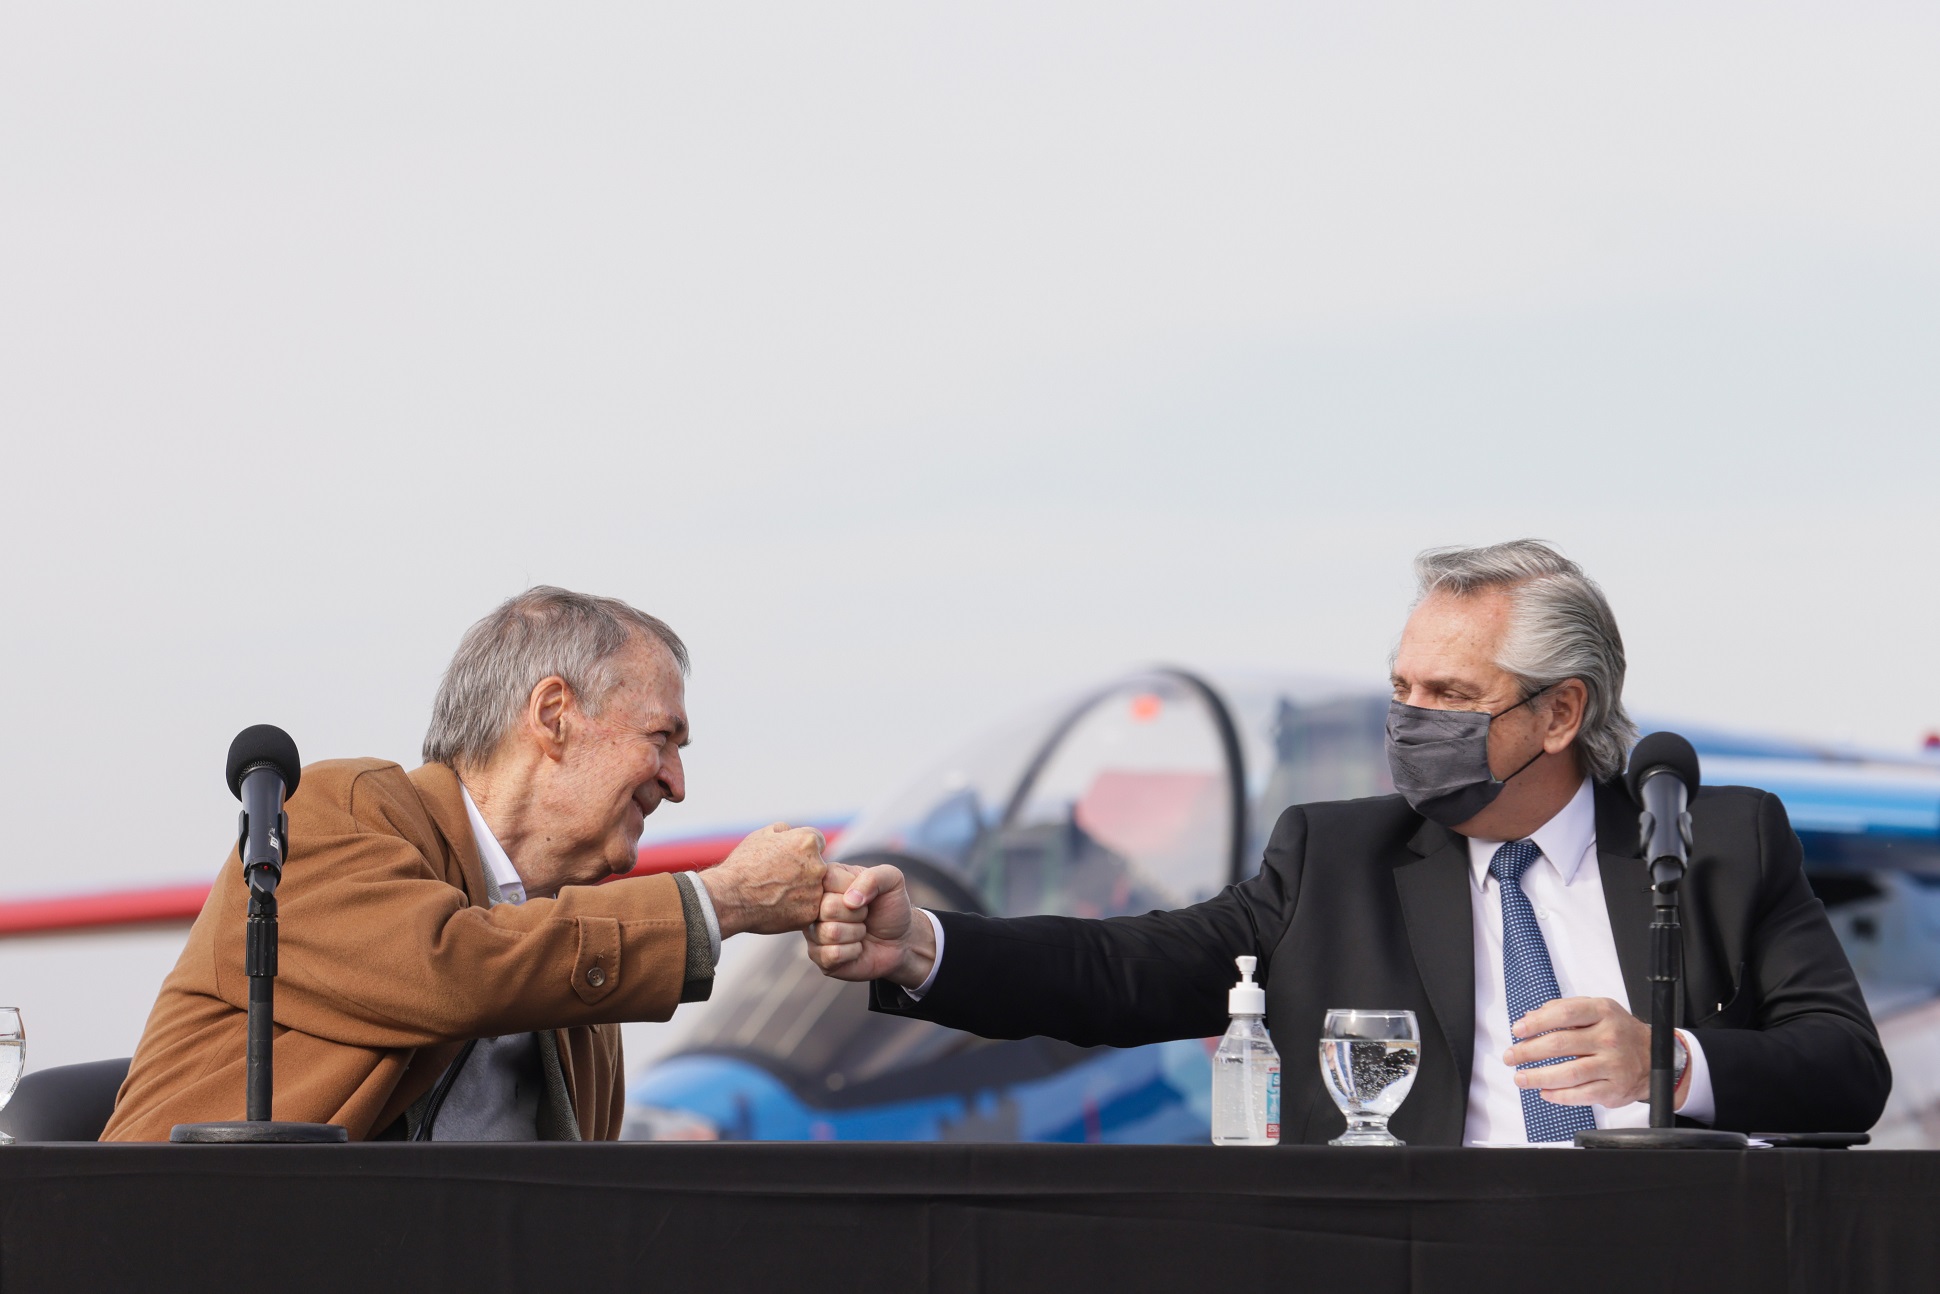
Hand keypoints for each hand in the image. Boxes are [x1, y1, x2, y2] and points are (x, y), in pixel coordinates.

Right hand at [702, 823, 827, 936]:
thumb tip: (793, 833)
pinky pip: (809, 909)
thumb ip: (785, 831)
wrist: (729, 897)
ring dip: (803, 891)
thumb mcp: (762, 835)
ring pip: (815, 889)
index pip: (817, 843)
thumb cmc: (743, 865)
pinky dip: (797, 909)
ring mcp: (815, 892)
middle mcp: (818, 866)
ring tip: (777, 894)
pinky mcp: (810, 913)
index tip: (788, 858)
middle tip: (781, 878)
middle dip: (804, 870)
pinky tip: (778, 907)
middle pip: (819, 866)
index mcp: (808, 842)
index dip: (801, 850)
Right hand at [803, 862, 935, 987]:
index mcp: (827, 879)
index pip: (826, 878)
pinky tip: (856, 947)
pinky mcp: (818, 956)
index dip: (852, 888)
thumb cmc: (891, 907)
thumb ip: (874, 877)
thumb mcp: (892, 881)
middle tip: (864, 915)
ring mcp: (814, 931)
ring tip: (861, 930)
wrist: (899, 941)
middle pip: (828, 908)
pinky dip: (853, 951)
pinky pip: (833, 954)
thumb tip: (849, 900)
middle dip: (857, 914)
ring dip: (856, 933)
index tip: (863, 894)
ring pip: (831, 933)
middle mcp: (814, 904)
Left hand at [1504, 996, 1692, 1109]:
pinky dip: (1559, 1095)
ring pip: (1569, 1073)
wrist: (1656, 1057)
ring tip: (1520, 1078)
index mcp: (1602, 1012)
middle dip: (1528, 1052)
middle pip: (1561, 1044)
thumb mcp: (1596, 1010)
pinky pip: (1581, 1095)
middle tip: (1510, 1057)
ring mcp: (1613, 1065)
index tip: (1517, 1030)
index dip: (1538, 1022)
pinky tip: (1544, 1092)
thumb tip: (1529, 1017)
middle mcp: (1609, 1038)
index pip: (1565, 1013)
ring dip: (1538, 1077)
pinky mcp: (1614, 1089)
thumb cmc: (1618, 1031)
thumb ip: (1563, 1009)